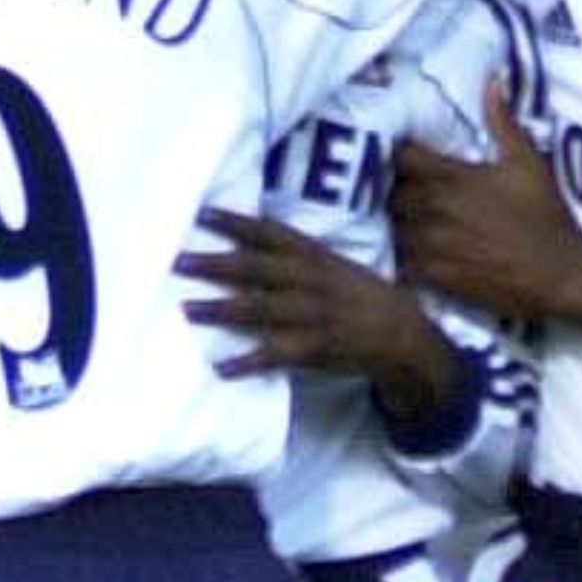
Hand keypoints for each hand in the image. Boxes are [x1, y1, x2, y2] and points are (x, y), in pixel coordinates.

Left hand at [175, 207, 433, 378]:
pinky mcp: (316, 348)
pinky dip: (249, 363)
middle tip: (179, 261)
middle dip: (218, 265)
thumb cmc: (360, 295)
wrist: (402, 333)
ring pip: (262, 310)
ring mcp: (313, 315)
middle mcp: (310, 281)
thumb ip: (297, 253)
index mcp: (314, 257)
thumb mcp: (334, 263)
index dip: (237, 223)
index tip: (202, 213)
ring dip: (222, 310)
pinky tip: (222, 368)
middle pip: (258, 270)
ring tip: (188, 308)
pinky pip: (278, 355)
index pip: (271, 234)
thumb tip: (251, 235)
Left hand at [391, 78, 581, 320]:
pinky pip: (401, 265)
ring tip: (405, 221)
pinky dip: (402, 259)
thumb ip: (503, 121)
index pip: (403, 157)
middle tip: (402, 189)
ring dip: (396, 223)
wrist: (557, 272)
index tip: (404, 155)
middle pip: (390, 193)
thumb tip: (491, 80)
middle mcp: (436, 210)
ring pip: (392, 229)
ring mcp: (433, 245)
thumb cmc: (545, 214)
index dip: (399, 154)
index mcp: (454, 178)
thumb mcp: (528, 162)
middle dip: (394, 189)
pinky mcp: (437, 277)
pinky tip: (410, 255)